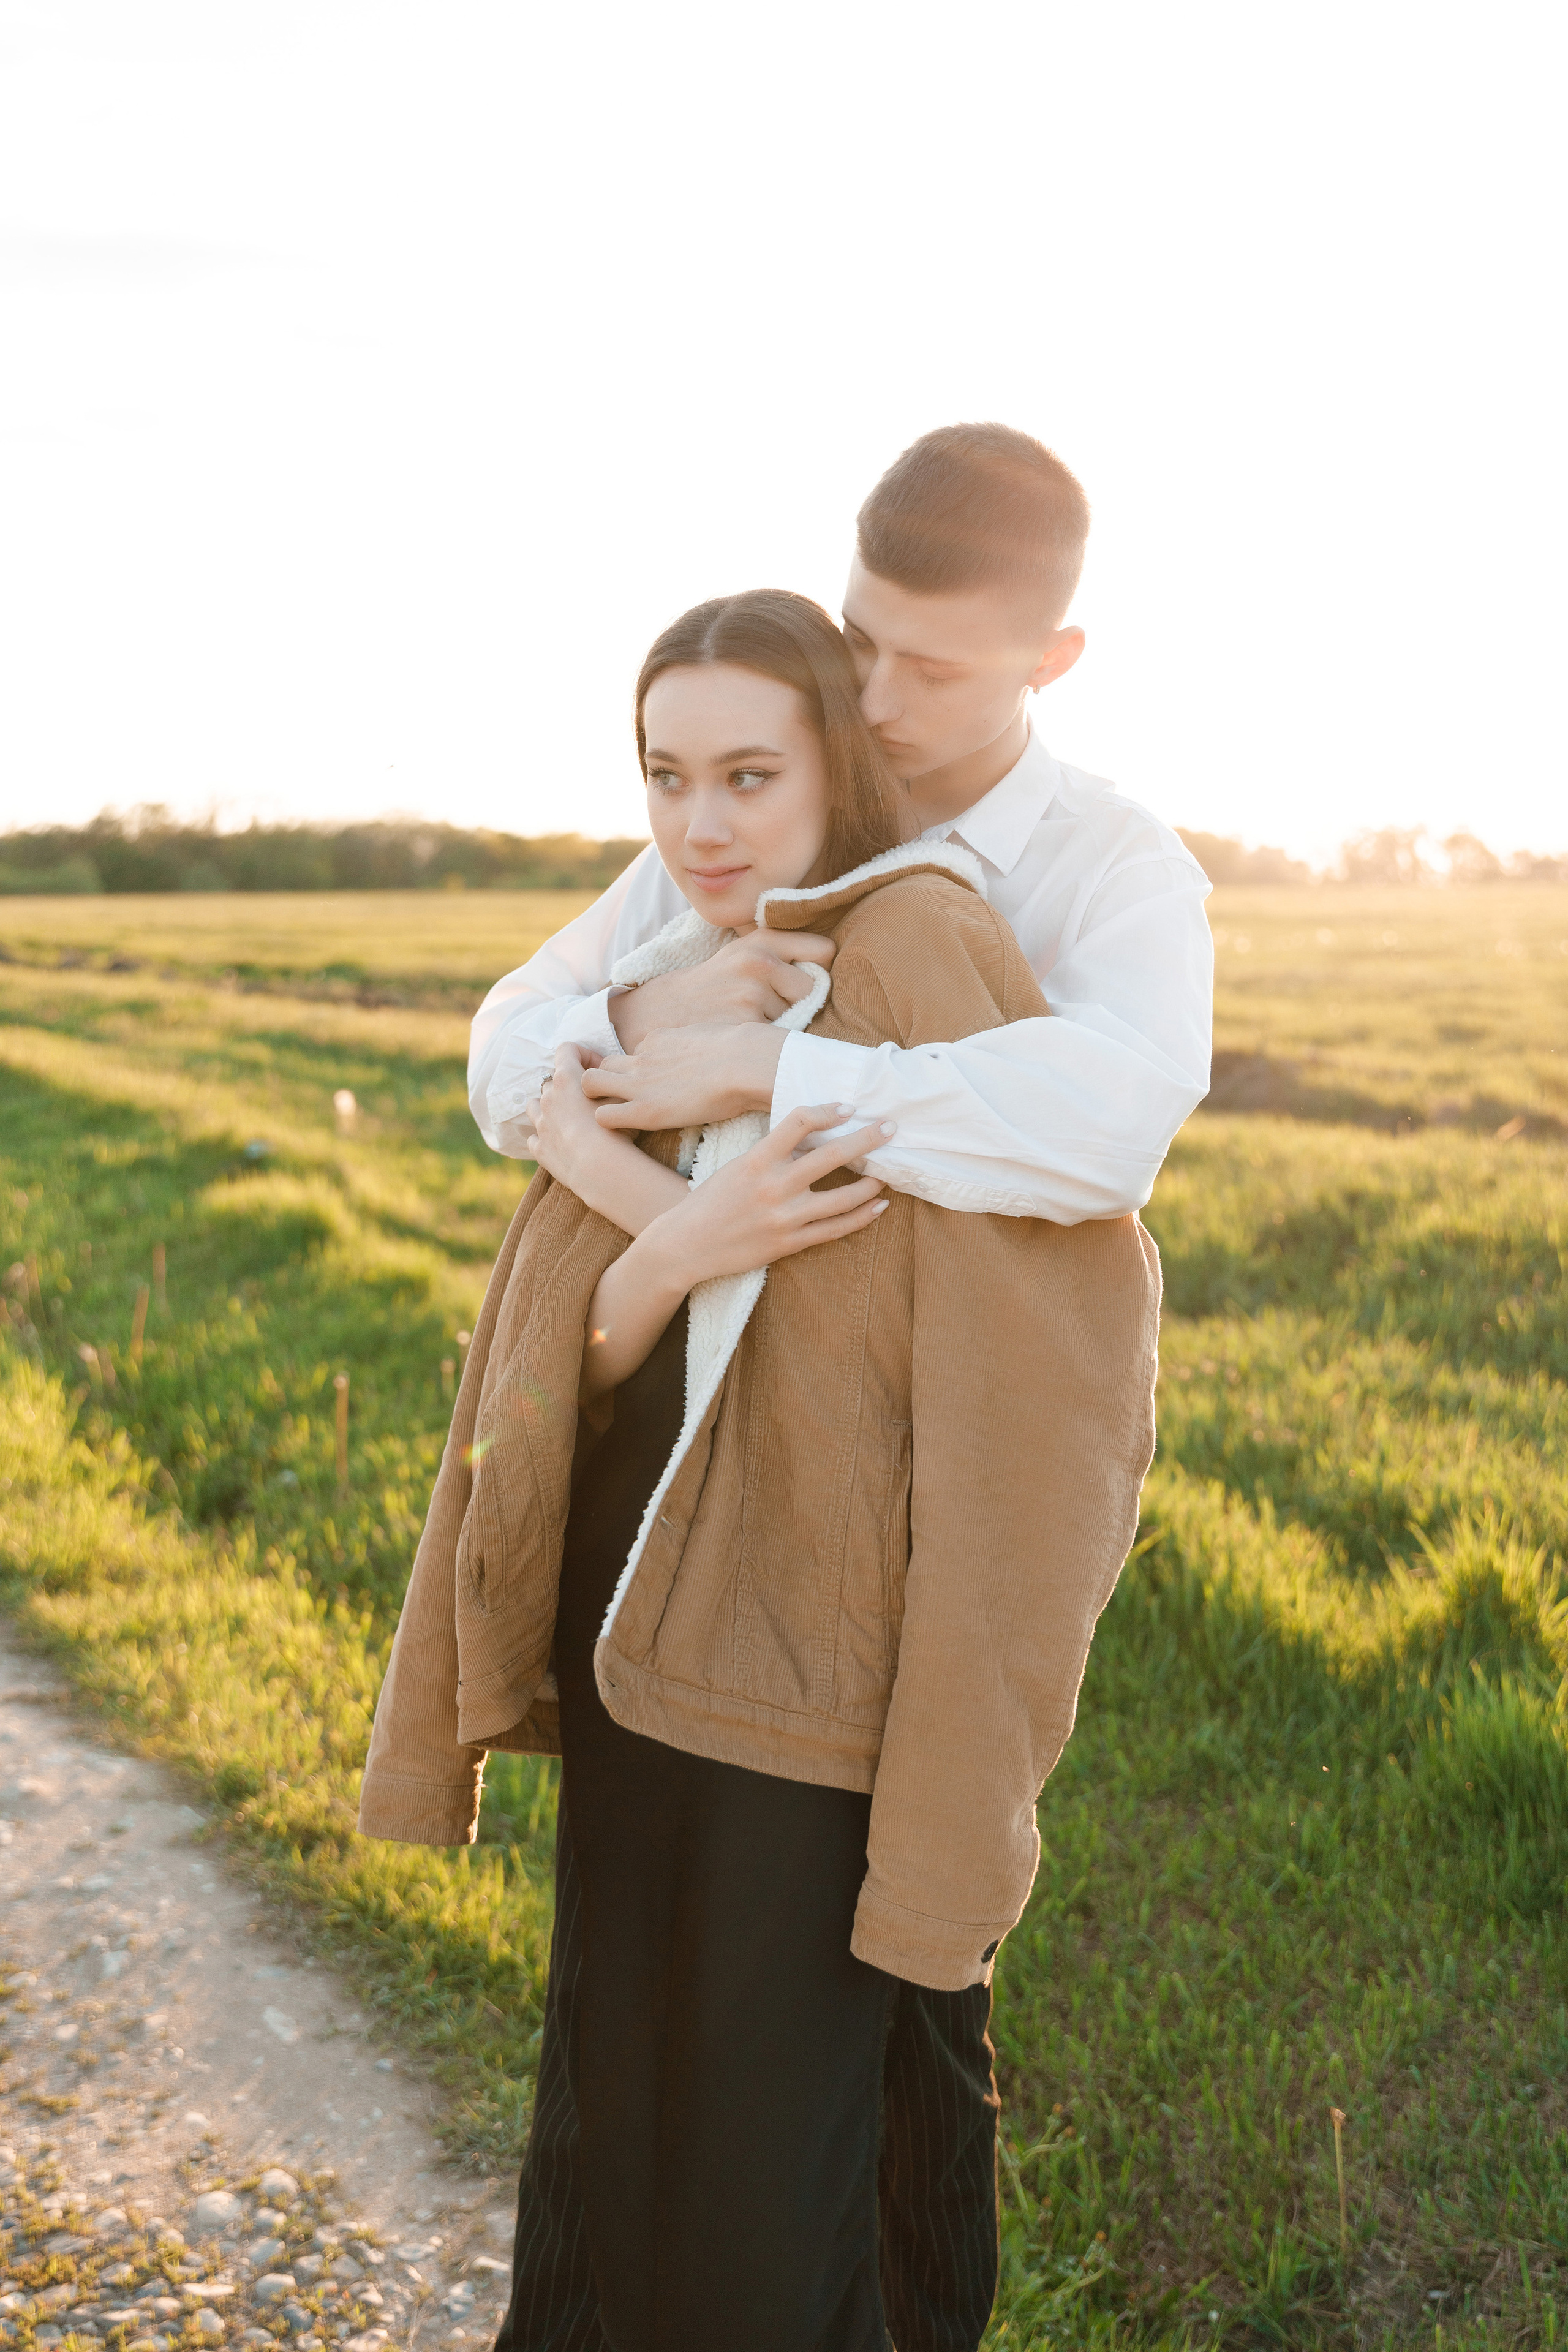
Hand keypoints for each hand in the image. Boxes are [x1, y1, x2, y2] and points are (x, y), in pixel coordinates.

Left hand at [518, 1045, 616, 1191]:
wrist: (600, 1169)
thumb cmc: (614, 1130)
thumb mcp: (622, 1097)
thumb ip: (611, 1082)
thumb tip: (608, 1080)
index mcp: (566, 1079)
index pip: (567, 1049)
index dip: (584, 1054)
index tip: (599, 1070)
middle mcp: (548, 1098)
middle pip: (553, 1080)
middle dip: (571, 1085)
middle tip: (592, 1100)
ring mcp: (540, 1124)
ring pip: (535, 1105)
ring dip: (550, 1107)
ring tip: (571, 1119)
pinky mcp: (540, 1148)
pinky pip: (536, 1136)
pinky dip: (546, 1135)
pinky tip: (563, 1142)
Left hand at [584, 1022, 787, 1130]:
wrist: (748, 1063)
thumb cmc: (744, 1052)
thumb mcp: (712, 1037)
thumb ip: (696, 1045)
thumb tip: (705, 1051)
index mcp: (658, 1039)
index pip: (632, 1054)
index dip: (636, 1071)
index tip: (649, 1086)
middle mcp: (641, 1058)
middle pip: (602, 1064)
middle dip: (604, 1081)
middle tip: (618, 1103)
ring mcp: (639, 1082)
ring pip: (589, 1083)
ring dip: (596, 1098)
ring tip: (614, 1117)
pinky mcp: (644, 1110)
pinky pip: (603, 1115)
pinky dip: (607, 1123)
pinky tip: (625, 1134)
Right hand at [609, 928, 836, 1050]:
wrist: (660, 1013)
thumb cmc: (712, 986)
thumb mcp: (741, 952)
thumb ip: (783, 952)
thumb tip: (832, 965)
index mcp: (762, 939)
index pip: (825, 950)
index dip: (818, 969)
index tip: (801, 979)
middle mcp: (760, 961)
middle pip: (815, 988)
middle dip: (800, 1001)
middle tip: (768, 1006)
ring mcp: (753, 994)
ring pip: (798, 1016)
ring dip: (782, 1023)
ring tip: (749, 1019)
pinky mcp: (746, 1026)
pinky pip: (780, 1038)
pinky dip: (769, 1042)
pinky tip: (744, 1036)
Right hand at [642, 1105, 895, 1292]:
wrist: (685, 1245)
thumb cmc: (710, 1202)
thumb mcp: (735, 1166)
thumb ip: (771, 1153)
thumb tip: (811, 1138)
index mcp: (756, 1159)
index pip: (799, 1121)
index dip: (828, 1110)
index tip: (849, 1108)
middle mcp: (773, 1186)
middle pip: (833, 1154)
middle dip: (868, 1138)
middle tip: (891, 1127)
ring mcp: (784, 1217)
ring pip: (843, 1198)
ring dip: (871, 1183)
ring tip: (886, 1173)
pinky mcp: (789, 1243)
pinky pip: (835, 1230)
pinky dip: (862, 1217)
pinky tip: (879, 1207)